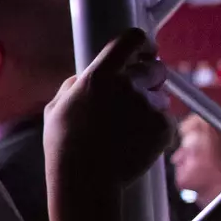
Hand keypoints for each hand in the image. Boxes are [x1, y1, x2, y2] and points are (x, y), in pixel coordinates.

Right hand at [45, 28, 170, 185]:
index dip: (141, 42)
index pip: (130, 40)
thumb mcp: (56, 106)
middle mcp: (127, 86)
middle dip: (148, 78)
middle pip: (155, 67)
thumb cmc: (65, 145)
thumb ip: (76, 84)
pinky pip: (163, 120)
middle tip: (134, 94)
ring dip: (149, 105)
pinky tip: (132, 141)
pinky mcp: (163, 128)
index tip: (144, 49)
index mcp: (99, 76)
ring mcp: (148, 107)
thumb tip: (86, 76)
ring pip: (160, 96)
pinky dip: (153, 128)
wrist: (86, 180)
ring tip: (125, 129)